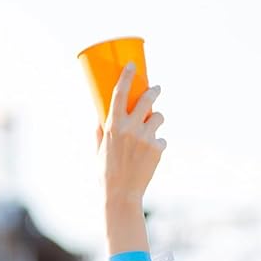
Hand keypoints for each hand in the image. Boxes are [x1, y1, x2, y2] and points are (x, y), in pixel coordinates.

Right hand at [97, 65, 165, 203]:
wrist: (121, 195)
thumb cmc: (105, 175)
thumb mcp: (99, 152)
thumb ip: (100, 133)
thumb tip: (99, 118)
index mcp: (112, 127)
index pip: (120, 94)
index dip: (127, 76)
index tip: (132, 64)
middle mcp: (130, 128)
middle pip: (148, 98)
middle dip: (153, 92)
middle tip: (155, 90)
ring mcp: (145, 137)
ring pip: (159, 117)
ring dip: (156, 121)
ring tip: (150, 133)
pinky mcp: (157, 148)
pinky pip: (161, 139)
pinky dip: (157, 145)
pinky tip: (149, 158)